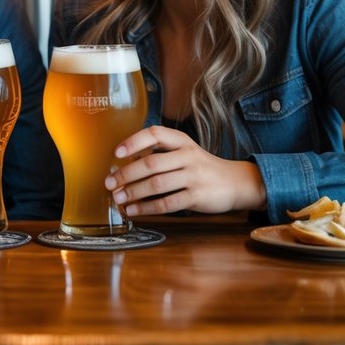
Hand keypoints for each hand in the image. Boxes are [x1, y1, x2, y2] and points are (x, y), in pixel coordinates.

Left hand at [103, 125, 266, 216]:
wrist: (235, 183)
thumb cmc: (202, 167)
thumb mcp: (185, 152)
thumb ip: (161, 154)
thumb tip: (124, 165)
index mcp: (182, 141)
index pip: (155, 134)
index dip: (133, 142)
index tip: (116, 153)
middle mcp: (188, 155)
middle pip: (150, 163)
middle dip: (126, 174)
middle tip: (109, 183)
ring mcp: (193, 176)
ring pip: (156, 184)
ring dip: (133, 192)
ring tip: (118, 198)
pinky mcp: (197, 197)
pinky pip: (167, 203)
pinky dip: (147, 208)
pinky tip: (134, 210)